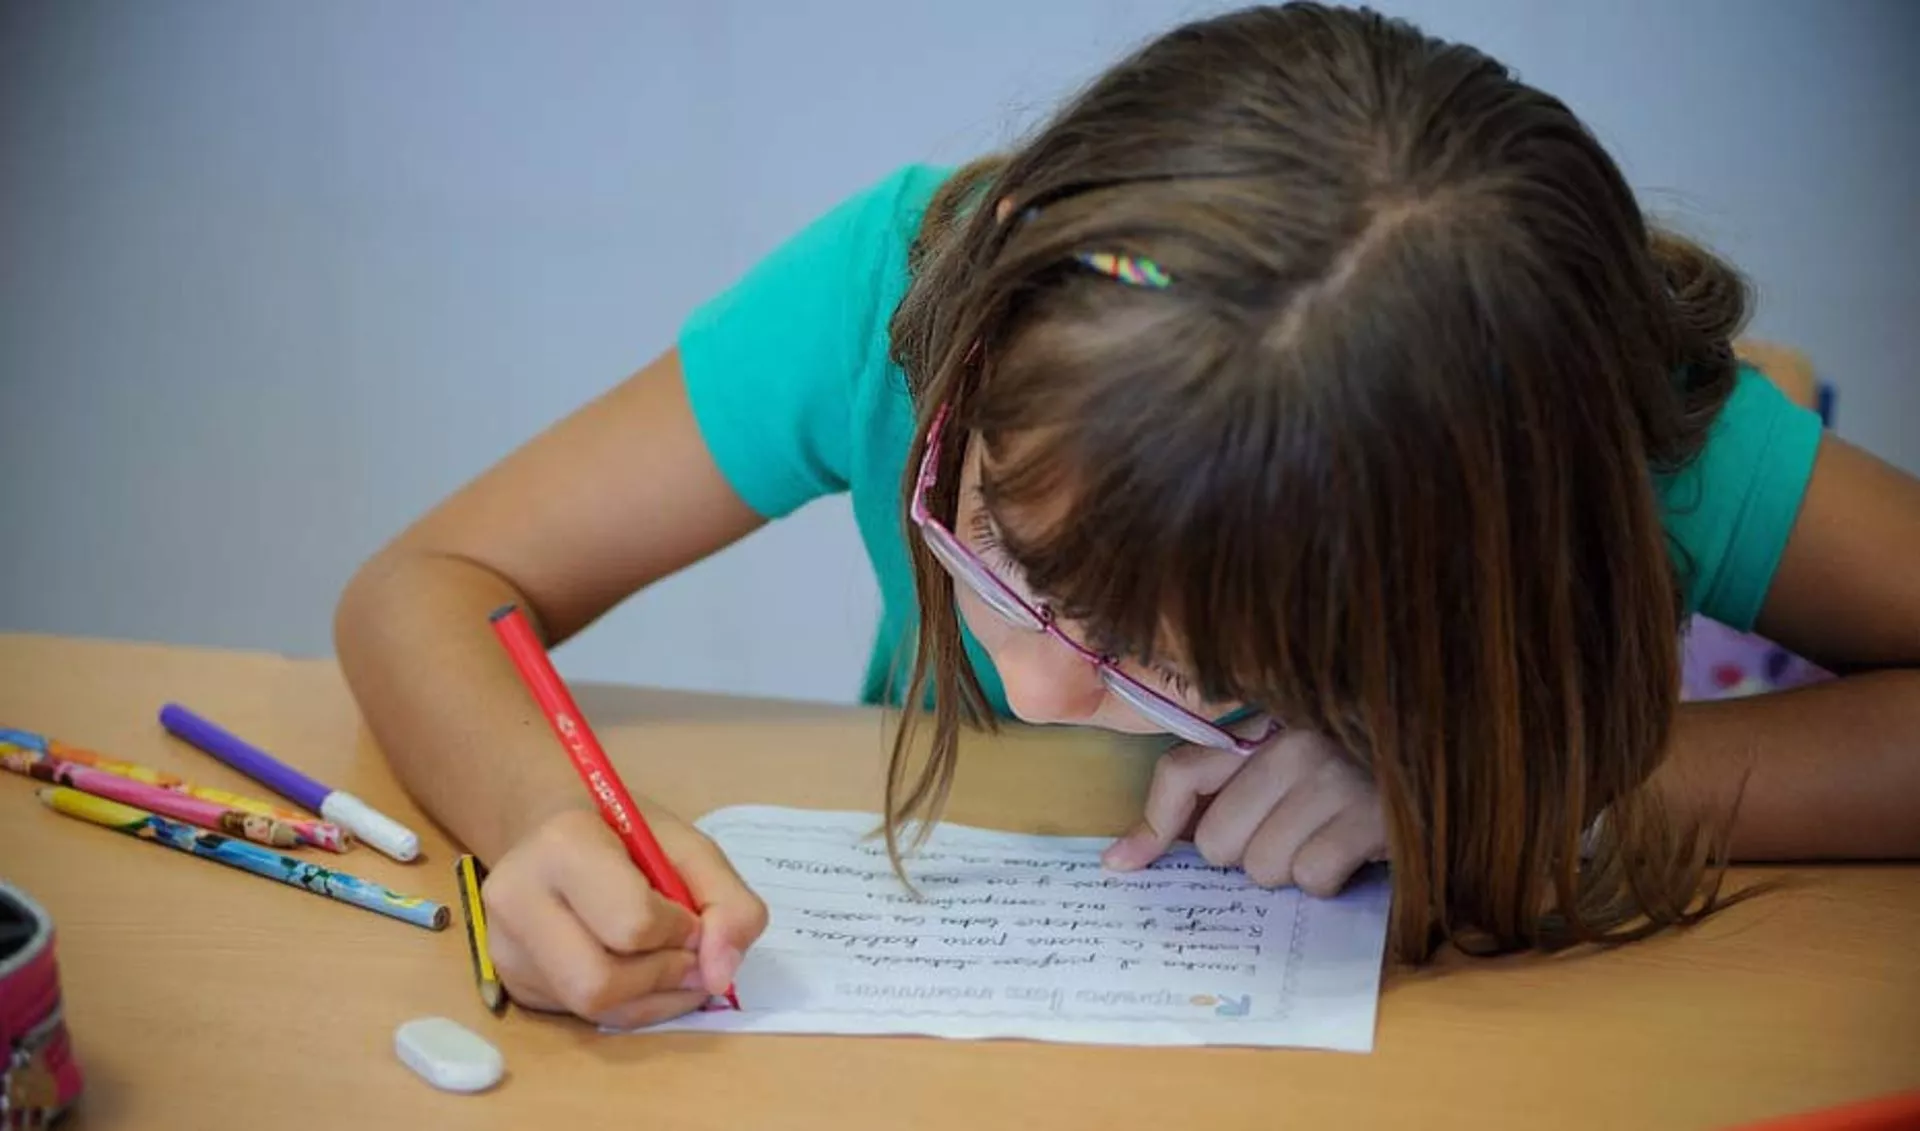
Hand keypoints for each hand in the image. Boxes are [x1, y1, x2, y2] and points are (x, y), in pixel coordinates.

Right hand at [481, 804, 767, 1028]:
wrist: (554, 833)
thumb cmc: (626, 834)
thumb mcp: (691, 847)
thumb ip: (728, 903)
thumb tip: (719, 976)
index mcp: (562, 845)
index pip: (632, 924)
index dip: (680, 931)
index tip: (691, 914)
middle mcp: (516, 898)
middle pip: (600, 983)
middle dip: (663, 976)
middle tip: (689, 954)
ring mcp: (505, 946)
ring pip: (593, 1009)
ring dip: (654, 997)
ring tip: (671, 963)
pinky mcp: (513, 982)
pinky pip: (583, 1016)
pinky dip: (631, 1004)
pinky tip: (640, 971)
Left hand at [1101, 730, 1386, 895]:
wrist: (1437, 762)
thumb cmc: (1347, 771)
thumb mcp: (1278, 767)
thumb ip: (1209, 796)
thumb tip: (1120, 861)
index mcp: (1262, 726)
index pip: (1180, 773)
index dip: (1150, 827)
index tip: (1123, 865)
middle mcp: (1292, 744)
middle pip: (1218, 843)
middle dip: (1247, 854)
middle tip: (1288, 834)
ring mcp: (1333, 777)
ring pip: (1262, 868)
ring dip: (1291, 869)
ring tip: (1325, 837)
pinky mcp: (1371, 816)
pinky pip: (1311, 878)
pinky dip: (1328, 880)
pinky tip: (1351, 852)